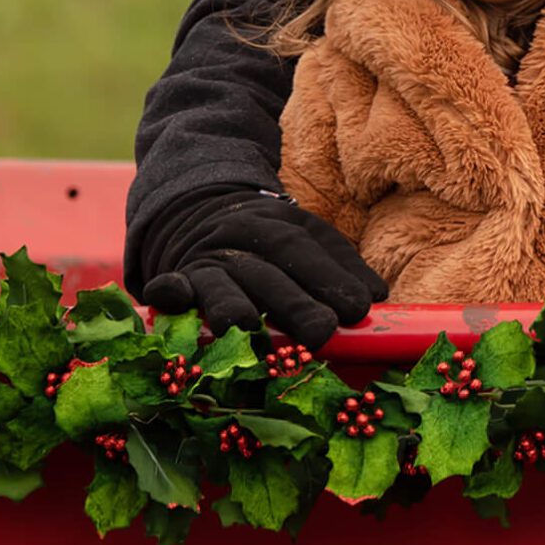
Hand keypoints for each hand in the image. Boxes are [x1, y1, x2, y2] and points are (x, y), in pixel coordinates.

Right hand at [137, 187, 385, 350]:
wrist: (203, 213)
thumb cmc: (273, 244)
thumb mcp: (310, 239)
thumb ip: (342, 266)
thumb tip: (375, 296)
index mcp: (280, 228)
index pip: (305, 251)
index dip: (331, 278)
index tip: (358, 308)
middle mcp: (242, 241)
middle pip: (268, 272)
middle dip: (295, 303)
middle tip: (322, 332)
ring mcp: (207, 262)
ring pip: (220, 285)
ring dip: (232, 305)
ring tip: (246, 326)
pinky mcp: (178, 280)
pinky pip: (169, 286)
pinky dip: (169, 293)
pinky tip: (170, 299)